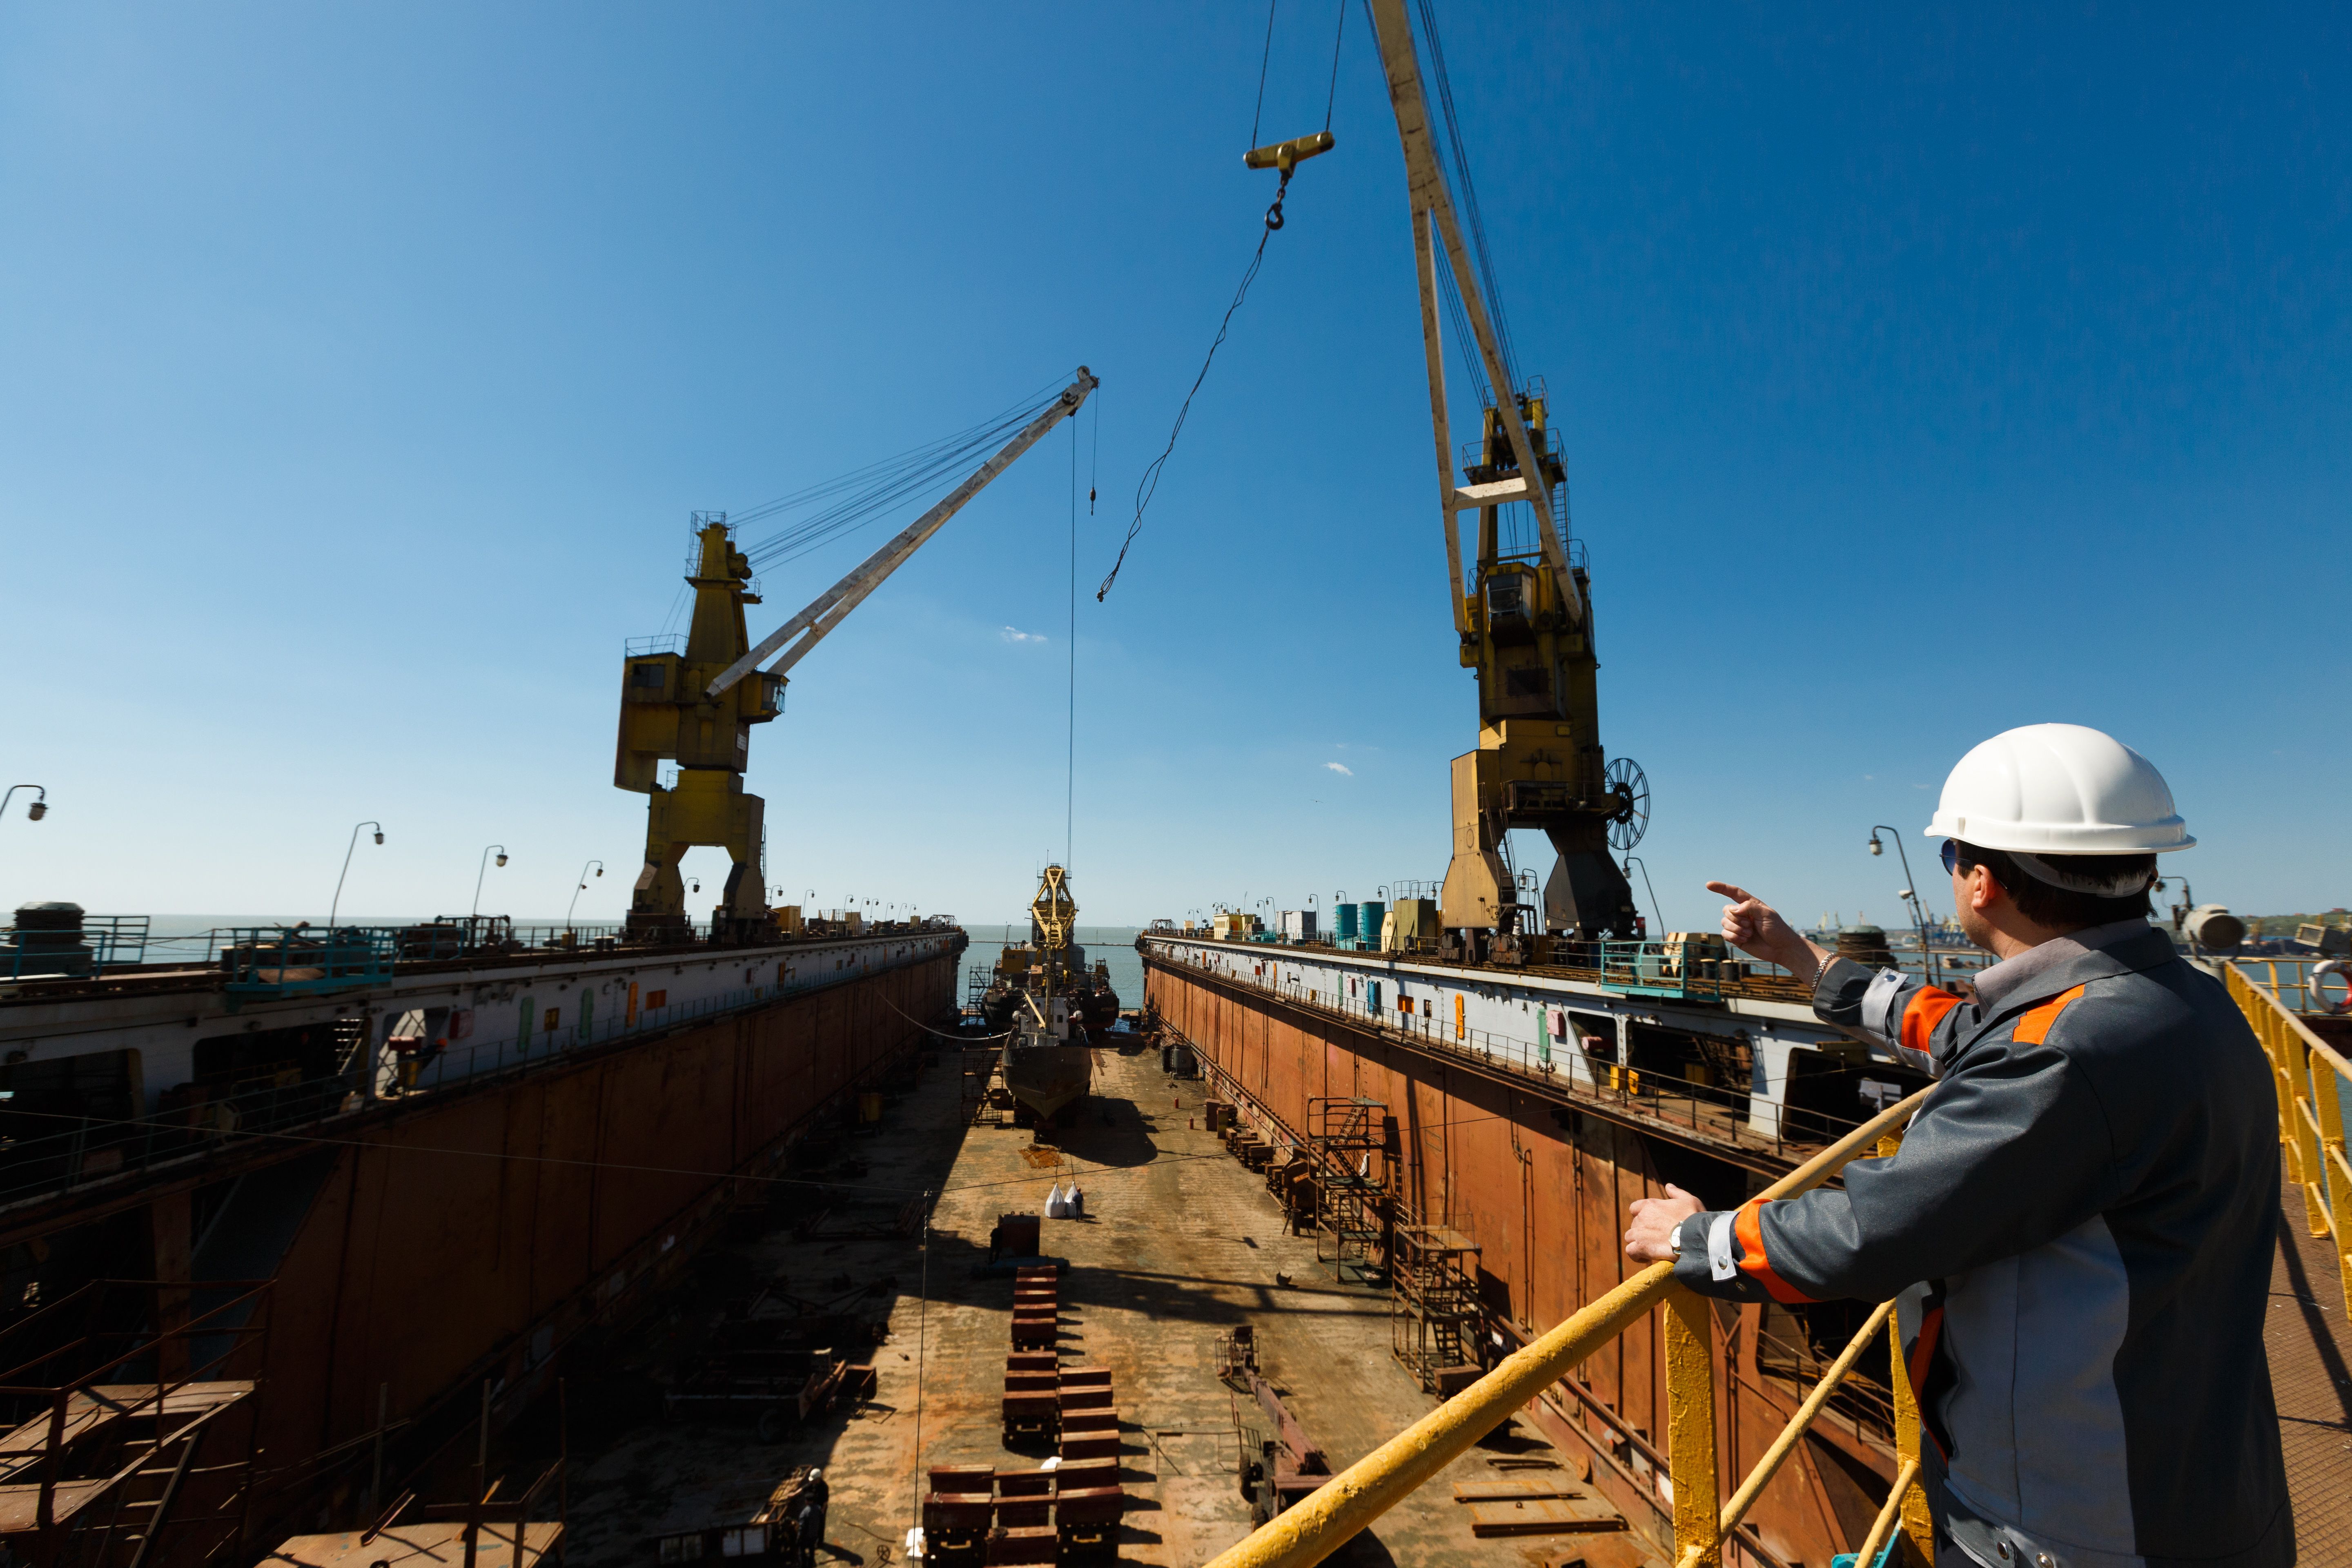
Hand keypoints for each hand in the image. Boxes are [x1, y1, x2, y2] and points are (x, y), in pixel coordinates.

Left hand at [1623, 1183, 1704, 1262]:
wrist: (1696, 1237)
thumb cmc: (1694, 1218)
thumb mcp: (1689, 1200)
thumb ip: (1676, 1192)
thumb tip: (1668, 1186)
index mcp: (1651, 1205)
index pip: (1635, 1208)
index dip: (1640, 1216)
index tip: (1651, 1223)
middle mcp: (1642, 1217)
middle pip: (1634, 1224)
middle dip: (1642, 1231)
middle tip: (1656, 1239)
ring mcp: (1640, 1232)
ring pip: (1630, 1237)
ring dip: (1638, 1243)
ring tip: (1651, 1249)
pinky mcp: (1641, 1247)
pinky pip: (1630, 1251)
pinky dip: (1636, 1255)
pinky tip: (1647, 1258)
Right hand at [1704, 881, 1820, 977]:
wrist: (1781, 948)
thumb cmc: (1777, 929)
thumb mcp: (1767, 914)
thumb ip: (1749, 907)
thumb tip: (1733, 909)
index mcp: (1750, 904)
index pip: (1733, 893)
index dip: (1721, 888)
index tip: (1708, 885)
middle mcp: (1742, 914)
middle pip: (1726, 909)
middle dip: (1736, 918)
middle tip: (1750, 926)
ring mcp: (1738, 926)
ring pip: (1724, 922)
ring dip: (1736, 929)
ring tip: (1749, 934)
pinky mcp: (1736, 938)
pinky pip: (1724, 934)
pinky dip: (1733, 937)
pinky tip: (1744, 940)